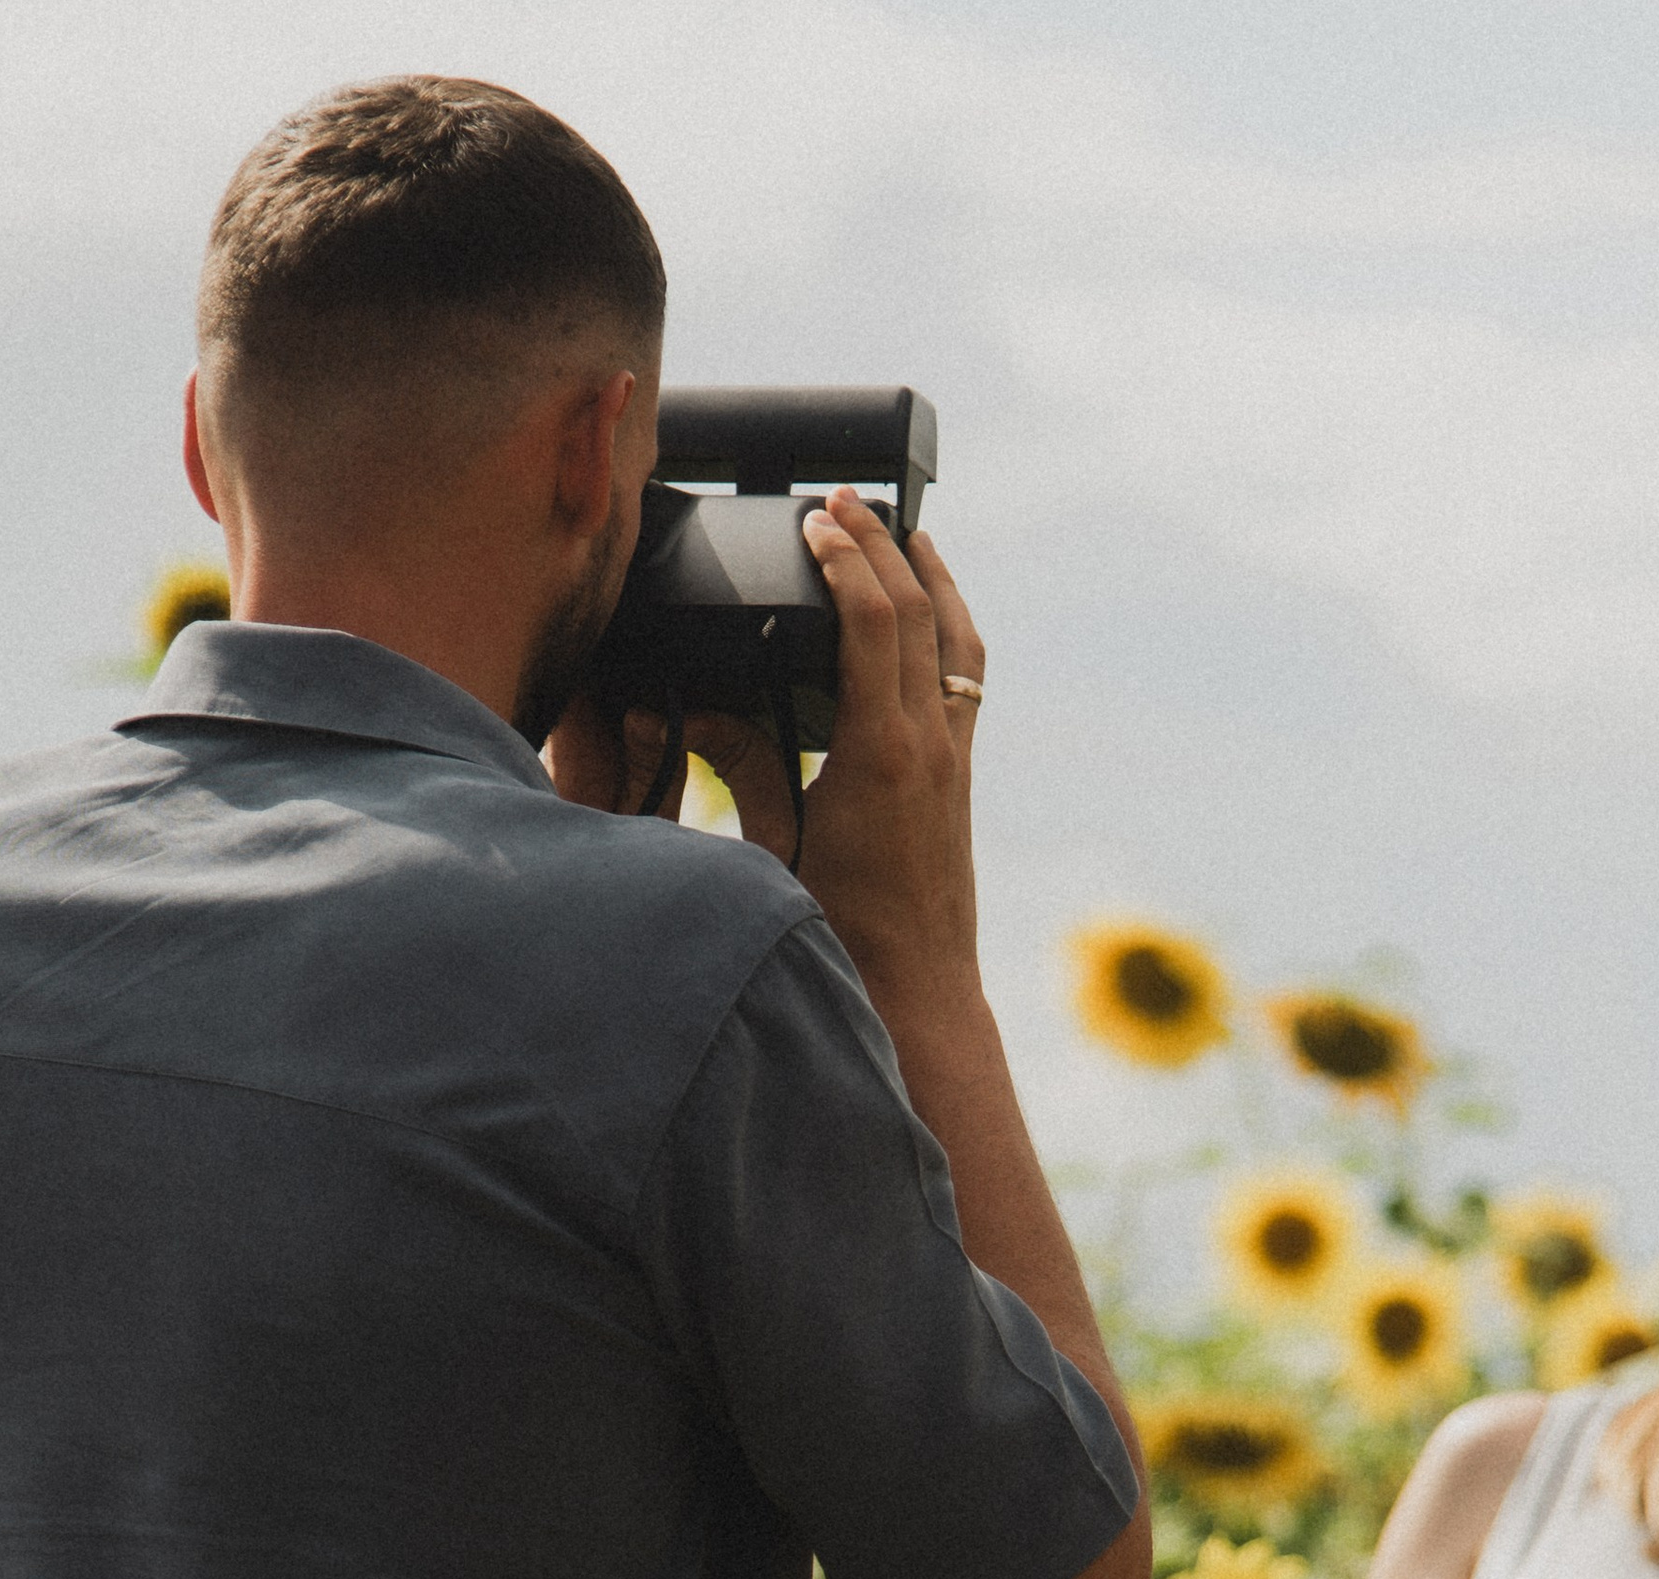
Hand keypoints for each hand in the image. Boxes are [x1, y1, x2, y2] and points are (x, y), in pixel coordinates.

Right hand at [793, 491, 983, 1004]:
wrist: (919, 996)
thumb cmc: (840, 938)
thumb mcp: (775, 851)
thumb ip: (743, 771)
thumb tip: (693, 708)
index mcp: (881, 755)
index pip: (873, 623)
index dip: (845, 560)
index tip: (816, 520)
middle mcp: (929, 747)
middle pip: (921, 613)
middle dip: (885, 545)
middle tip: (847, 502)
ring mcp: (953, 761)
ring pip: (959, 641)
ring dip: (934, 579)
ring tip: (905, 533)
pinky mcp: (959, 780)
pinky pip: (965, 680)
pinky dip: (948, 630)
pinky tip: (929, 619)